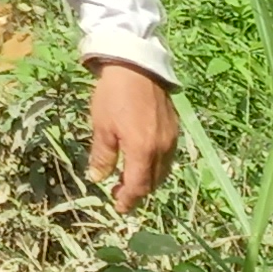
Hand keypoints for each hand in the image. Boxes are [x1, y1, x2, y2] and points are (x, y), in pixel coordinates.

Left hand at [88, 60, 178, 212]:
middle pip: (153, 182)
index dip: (128, 200)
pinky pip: (168, 157)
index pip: (138, 186)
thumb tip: (98, 179)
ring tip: (130, 178)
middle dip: (137, 192)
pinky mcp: (175, 128)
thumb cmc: (114, 95)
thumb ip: (102, 156)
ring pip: (163, 171)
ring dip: (148, 180)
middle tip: (120, 193)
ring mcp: (171, 139)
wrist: (136, 65)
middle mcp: (162, 149)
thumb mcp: (102, 126)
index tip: (118, 206)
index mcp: (143, 150)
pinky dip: (156, 165)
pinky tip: (143, 160)